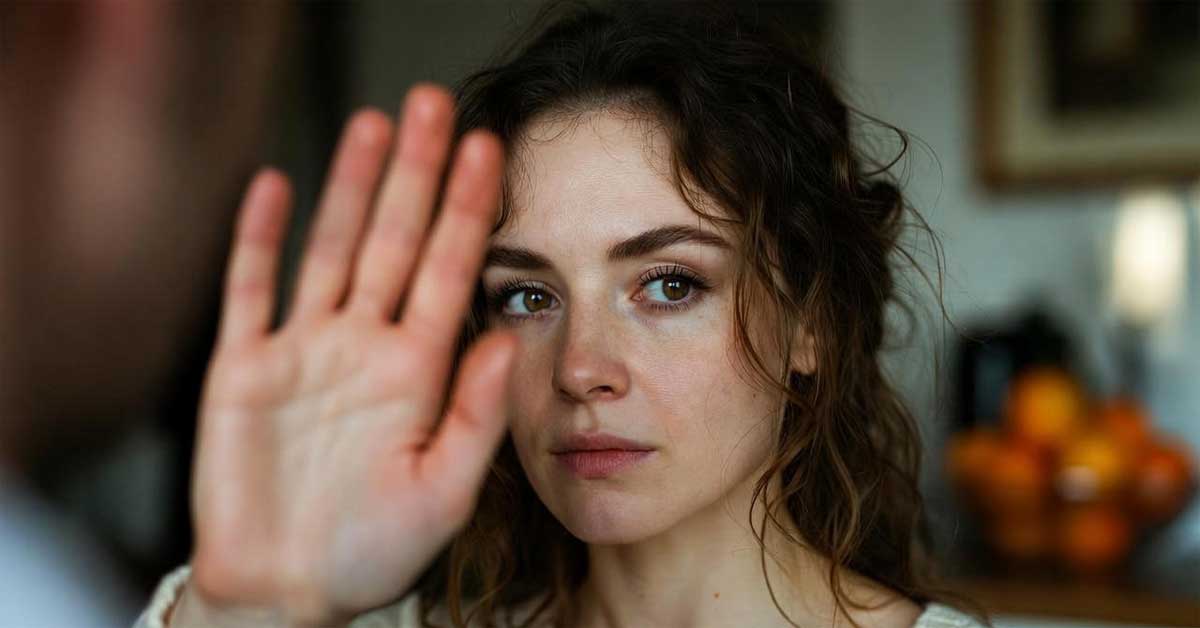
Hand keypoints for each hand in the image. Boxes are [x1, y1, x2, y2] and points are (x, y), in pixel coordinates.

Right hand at [181, 84, 513, 626]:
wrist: (285, 592)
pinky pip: (249, 290)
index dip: (469, 212)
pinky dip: (258, 239)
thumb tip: (508, 335)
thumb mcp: (442, 491)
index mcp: (417, 373)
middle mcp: (365, 347)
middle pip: (395, 242)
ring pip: (331, 249)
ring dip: (350, 187)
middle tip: (435, 104)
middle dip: (416, 174)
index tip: (492, 153)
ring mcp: (305, 350)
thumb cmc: (370, 553)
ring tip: (373, 124)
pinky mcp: (243, 367)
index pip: (451, 274)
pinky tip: (274, 184)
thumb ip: (476, 414)